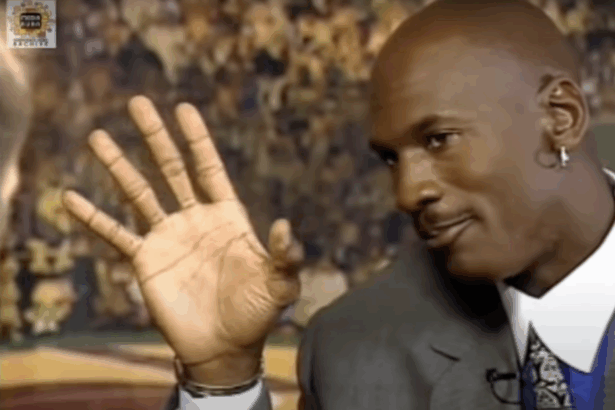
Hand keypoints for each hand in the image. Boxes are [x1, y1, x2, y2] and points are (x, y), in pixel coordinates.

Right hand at [62, 96, 302, 384]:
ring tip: (97, 136)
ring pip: (139, 194)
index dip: (197, 139)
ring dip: (118, 166)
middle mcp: (194, 220)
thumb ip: (286, 257)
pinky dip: (94, 218)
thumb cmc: (256, 314)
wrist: (225, 346)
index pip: (209, 169)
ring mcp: (167, 238)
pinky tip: (72, 198)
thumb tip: (286, 226)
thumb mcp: (280, 285)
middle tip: (138, 103)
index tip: (183, 108)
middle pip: (171, 169)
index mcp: (226, 217)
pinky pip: (115, 235)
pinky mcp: (146, 261)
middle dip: (155, 137)